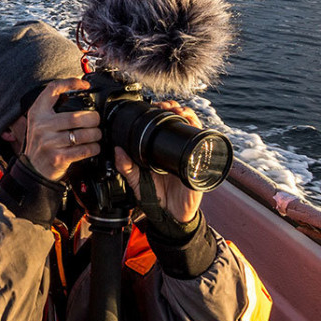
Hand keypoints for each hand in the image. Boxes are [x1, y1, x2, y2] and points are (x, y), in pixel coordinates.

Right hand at [21, 79, 101, 182]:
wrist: (33, 169)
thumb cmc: (42, 142)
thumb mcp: (41, 122)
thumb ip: (54, 108)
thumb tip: (81, 91)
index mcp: (37, 112)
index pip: (52, 89)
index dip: (70, 83)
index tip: (85, 85)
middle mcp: (41, 126)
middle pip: (75, 116)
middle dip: (93, 119)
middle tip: (97, 121)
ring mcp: (48, 143)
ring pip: (81, 134)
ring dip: (95, 135)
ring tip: (97, 135)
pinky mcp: (57, 158)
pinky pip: (83, 150)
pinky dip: (93, 148)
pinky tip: (94, 147)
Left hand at [113, 101, 202, 224]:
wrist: (170, 215)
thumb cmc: (155, 197)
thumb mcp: (136, 180)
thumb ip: (125, 167)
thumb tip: (117, 150)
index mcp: (162, 150)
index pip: (166, 126)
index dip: (164, 112)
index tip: (157, 105)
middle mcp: (177, 150)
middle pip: (182, 122)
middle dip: (177, 109)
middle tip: (169, 106)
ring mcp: (190, 156)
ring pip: (194, 129)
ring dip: (189, 116)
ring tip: (180, 112)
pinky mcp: (199, 165)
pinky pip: (204, 147)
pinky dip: (200, 134)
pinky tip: (193, 127)